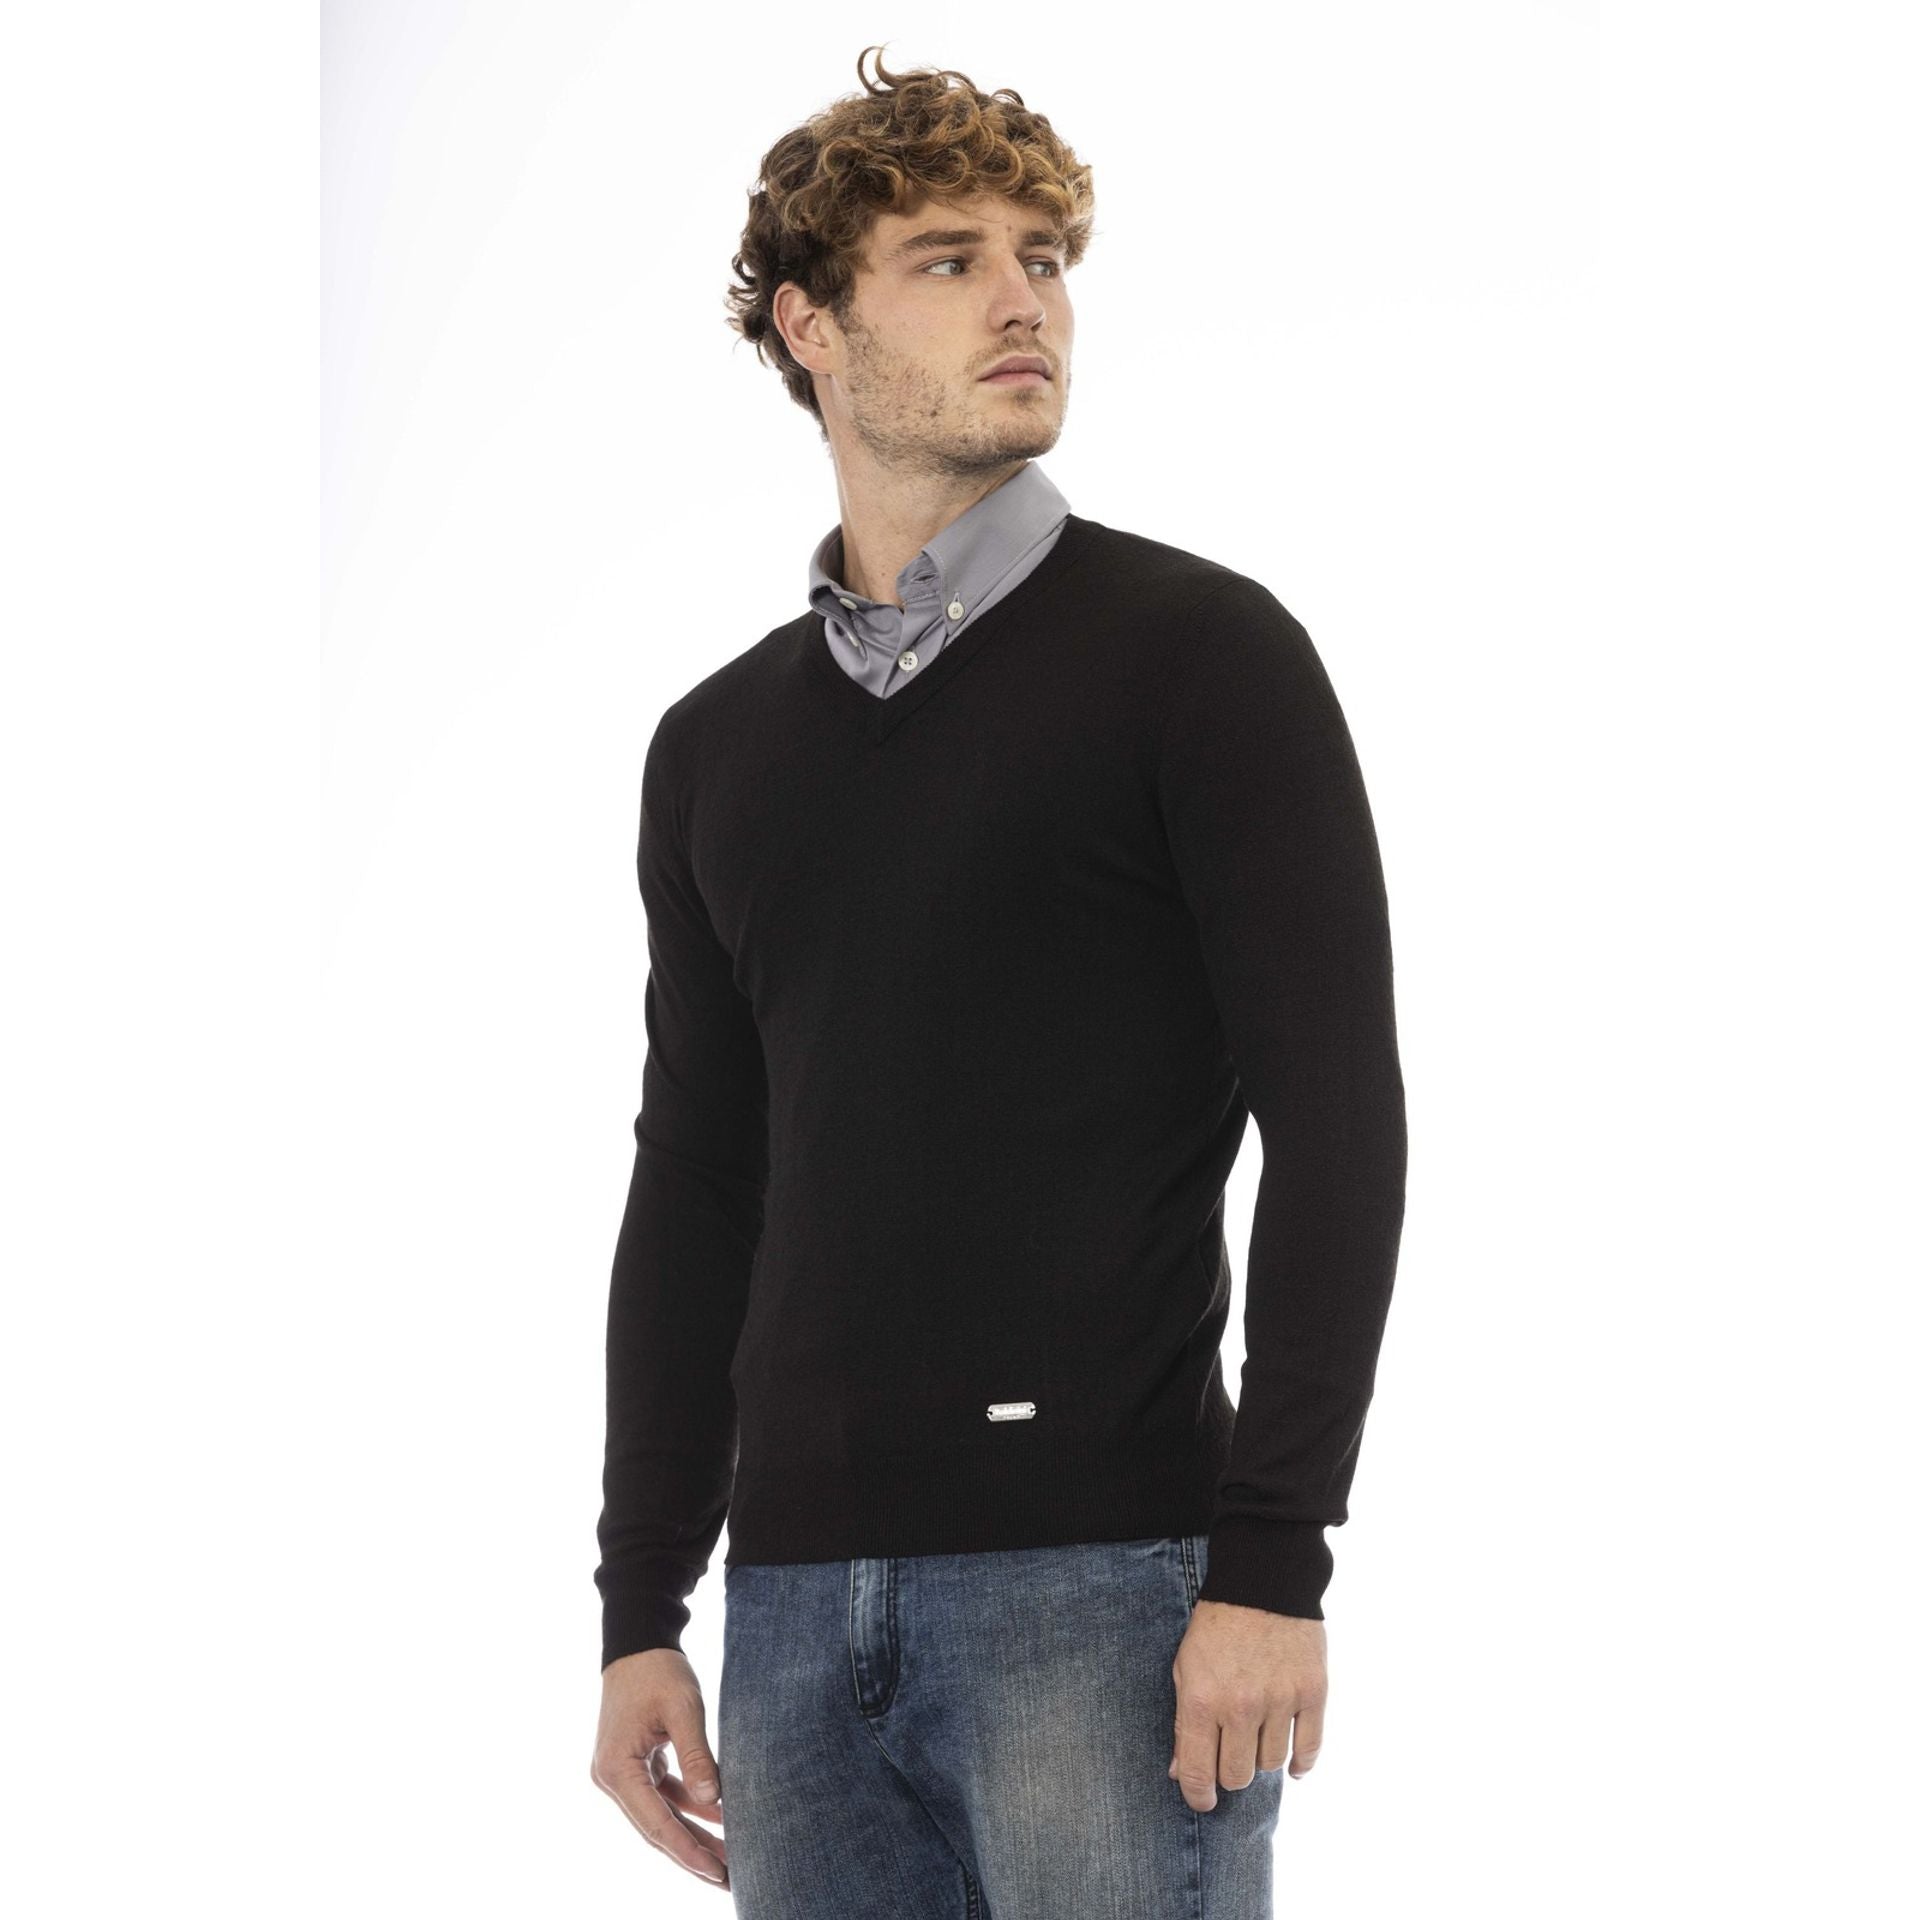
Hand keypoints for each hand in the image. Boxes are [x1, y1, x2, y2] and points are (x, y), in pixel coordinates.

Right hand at [590, 1648, 730, 1890]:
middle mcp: (612, 1778)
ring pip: (662, 1815)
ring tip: (730, 1858)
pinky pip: (664, 1795)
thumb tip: (712, 1802)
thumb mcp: (683, 1709)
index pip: (657, 1824)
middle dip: (693, 1854)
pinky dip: (690, 1807)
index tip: (718, 1872)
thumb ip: (697, 1756)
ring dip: (694, 1834)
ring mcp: (623, 1772)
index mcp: (617, 1770)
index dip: (689, 1851)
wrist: (638, 1640)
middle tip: (729, 1879)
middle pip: (657, 1828)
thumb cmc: (658, 1670)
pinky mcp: (636, 1763)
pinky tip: (720, 1819)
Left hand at [1167, 1601, 1326, 1811]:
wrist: (1261, 1582)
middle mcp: (1241, 1706)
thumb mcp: (1185, 1668)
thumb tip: (1180, 1774)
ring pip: (1271, 1764)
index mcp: (1202, 1700)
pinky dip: (1301, 1763)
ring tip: (1256, 1739)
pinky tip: (1293, 1763)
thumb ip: (1183, 1723)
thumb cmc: (1216, 1626)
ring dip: (1261, 1758)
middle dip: (1229, 1774)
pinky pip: (1309, 1748)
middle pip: (1237, 1775)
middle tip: (1229, 1758)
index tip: (1202, 1801)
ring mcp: (1280, 1700)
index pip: (1198, 1772)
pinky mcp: (1312, 1693)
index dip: (1198, 1796)